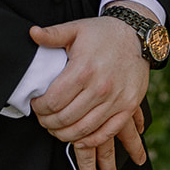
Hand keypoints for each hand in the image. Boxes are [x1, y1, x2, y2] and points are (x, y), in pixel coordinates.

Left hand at [29, 16, 149, 169]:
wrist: (136, 35)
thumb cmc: (103, 34)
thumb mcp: (76, 29)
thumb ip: (53, 34)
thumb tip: (32, 33)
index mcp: (84, 69)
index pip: (53, 101)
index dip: (39, 108)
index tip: (36, 104)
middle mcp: (100, 87)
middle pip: (65, 118)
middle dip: (48, 122)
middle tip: (43, 118)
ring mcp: (116, 99)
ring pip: (83, 129)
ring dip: (64, 134)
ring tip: (56, 128)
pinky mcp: (128, 107)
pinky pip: (106, 133)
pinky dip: (89, 140)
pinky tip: (78, 137)